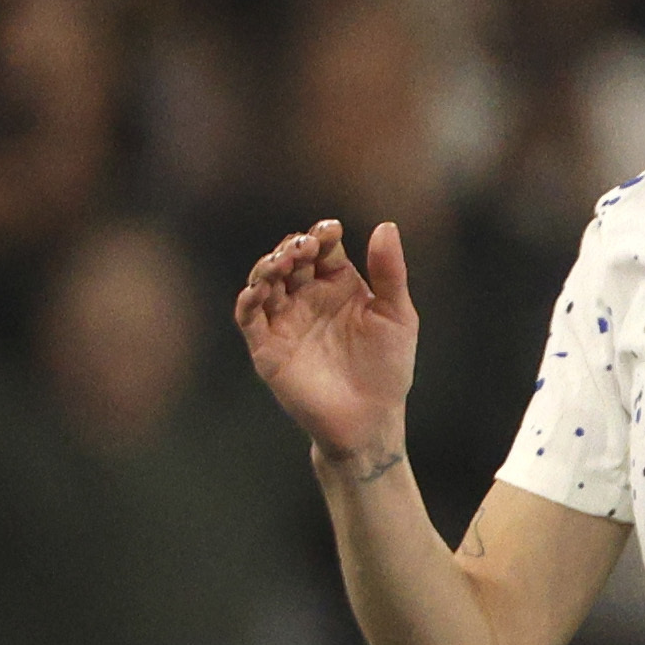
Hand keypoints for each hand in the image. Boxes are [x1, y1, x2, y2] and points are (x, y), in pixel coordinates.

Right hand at [236, 218, 421, 465]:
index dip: (322, 236)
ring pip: (265, 282)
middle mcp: (307, 297)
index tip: (330, 229)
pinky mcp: (266, 345)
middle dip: (293, 248)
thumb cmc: (387, 367)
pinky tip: (257, 290)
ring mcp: (284, 319)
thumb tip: (386, 225)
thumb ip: (390, 273)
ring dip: (268, 267)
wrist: (371, 419)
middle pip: (291, 260)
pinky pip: (249, 317)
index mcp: (339, 285)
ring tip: (282, 261)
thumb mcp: (396, 315)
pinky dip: (248, 300)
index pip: (324, 250)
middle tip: (303, 245)